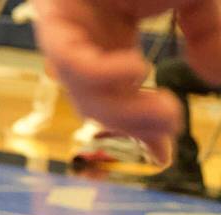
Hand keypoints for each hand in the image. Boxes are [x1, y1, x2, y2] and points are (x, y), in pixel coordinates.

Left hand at [33, 0, 220, 164]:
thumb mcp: (196, 0)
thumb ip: (206, 36)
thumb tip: (215, 78)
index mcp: (109, 38)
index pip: (115, 98)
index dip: (137, 130)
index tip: (162, 155)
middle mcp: (83, 40)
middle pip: (95, 103)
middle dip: (133, 125)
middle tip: (172, 128)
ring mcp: (66, 30)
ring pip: (83, 91)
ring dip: (125, 111)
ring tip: (168, 114)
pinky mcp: (54, 17)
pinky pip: (70, 60)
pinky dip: (102, 75)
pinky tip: (136, 72)